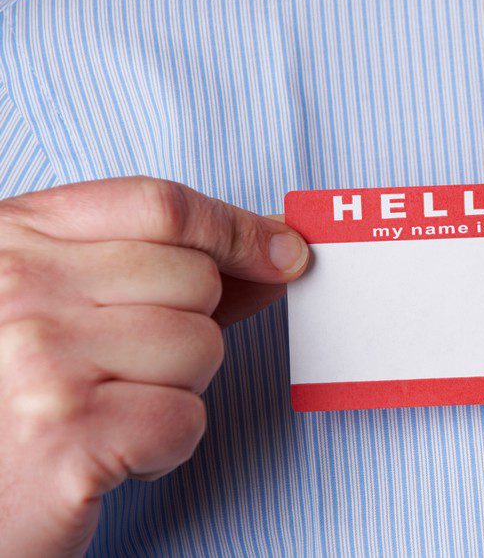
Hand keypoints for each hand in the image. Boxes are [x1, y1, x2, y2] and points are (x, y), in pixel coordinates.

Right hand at [0, 177, 308, 555]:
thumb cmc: (13, 394)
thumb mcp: (60, 301)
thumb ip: (160, 268)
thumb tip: (276, 250)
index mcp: (16, 239)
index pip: (161, 206)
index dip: (235, 228)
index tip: (283, 253)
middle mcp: (22, 289)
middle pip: (196, 280)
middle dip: (189, 328)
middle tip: (121, 369)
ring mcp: (42, 361)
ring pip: (202, 347)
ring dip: (177, 389)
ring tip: (108, 410)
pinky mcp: (67, 437)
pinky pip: (186, 418)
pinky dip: (165, 446)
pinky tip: (108, 452)